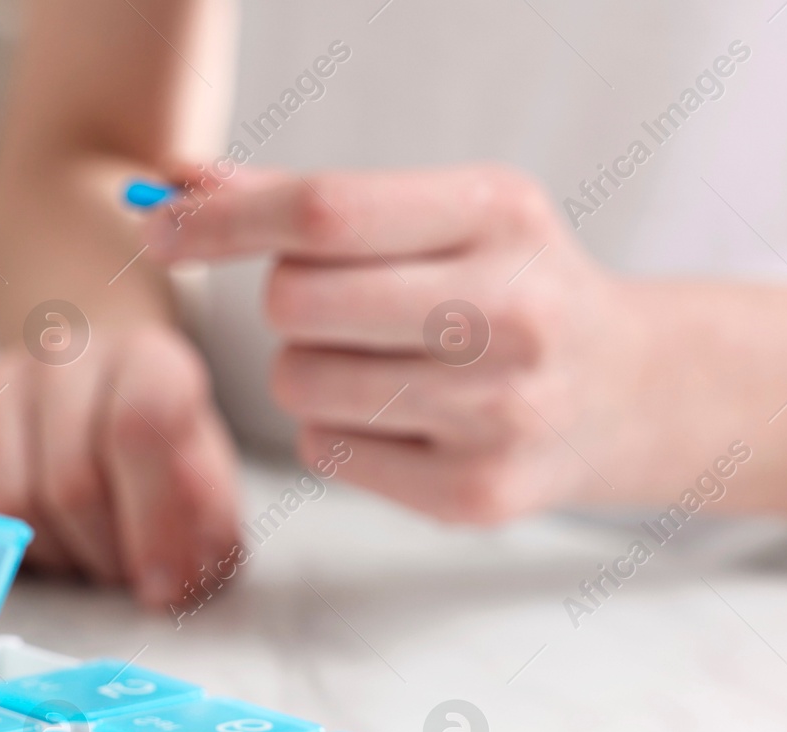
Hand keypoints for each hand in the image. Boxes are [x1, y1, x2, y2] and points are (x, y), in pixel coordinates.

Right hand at [0, 323, 242, 605]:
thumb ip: (209, 524)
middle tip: (125, 573)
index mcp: (146, 357)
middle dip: (104, 555)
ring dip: (54, 557)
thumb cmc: (156, 445)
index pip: (137, 428)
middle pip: (70, 483)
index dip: (152, 523)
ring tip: (85, 554)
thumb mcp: (207, 477)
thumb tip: (176, 578)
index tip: (163, 587)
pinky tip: (37, 543)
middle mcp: (64, 357)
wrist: (93, 385)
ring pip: (9, 505)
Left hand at [147, 165, 722, 522]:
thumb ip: (309, 201)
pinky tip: (406, 416)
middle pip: (295, 303)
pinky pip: (327, 450)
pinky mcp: (477, 494)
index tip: (159, 225)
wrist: (627, 390)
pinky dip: (339, 429)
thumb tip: (176, 182)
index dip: (223, 220)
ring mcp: (500, 413)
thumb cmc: (507, 284)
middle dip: (285, 303)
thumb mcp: (439, 215)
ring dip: (308, 370)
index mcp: (499, 214)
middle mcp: (511, 312)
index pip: (324, 212)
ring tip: (381, 361)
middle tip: (337, 305)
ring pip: (298, 384)